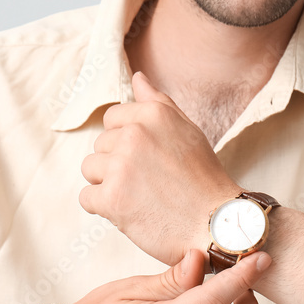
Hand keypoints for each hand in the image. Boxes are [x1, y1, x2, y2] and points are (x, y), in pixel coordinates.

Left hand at [79, 71, 241, 265]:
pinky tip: (131, 211)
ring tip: (139, 197)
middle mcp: (134, 134)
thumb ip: (159, 103)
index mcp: (152, 114)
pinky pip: (87, 197)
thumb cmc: (203, 180)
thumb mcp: (187, 131)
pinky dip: (104, 208)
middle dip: (117, 165)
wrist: (216, 225)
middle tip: (149, 183)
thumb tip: (137, 78)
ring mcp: (121, 166)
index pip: (112, 119)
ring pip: (89, 169)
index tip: (147, 161)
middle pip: (100, 145)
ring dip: (108, 185)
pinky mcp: (111, 198)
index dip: (125, 143)